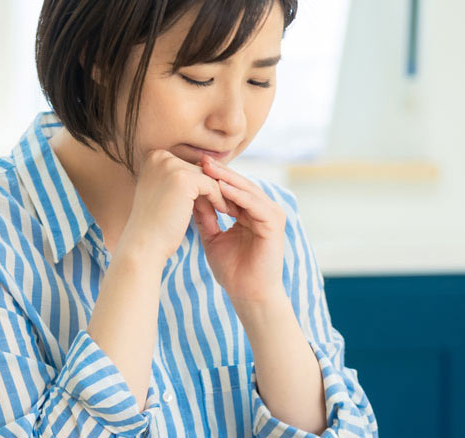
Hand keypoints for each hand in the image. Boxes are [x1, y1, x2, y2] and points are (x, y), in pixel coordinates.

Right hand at [118, 150, 237, 263]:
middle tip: (225, 206)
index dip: (202, 185)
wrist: (144, 243)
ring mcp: (171, 166)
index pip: (188, 167)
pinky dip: (219, 200)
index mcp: (154, 157)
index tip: (213, 199)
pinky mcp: (184, 179)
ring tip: (226, 211)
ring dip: (216, 197)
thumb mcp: (166, 193)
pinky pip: (212, 186)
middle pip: (198, 171)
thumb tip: (210, 169)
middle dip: (210, 191)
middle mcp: (160, 156)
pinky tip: (223, 213)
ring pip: (207, 179)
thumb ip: (181, 179)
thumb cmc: (155, 223)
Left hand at [195, 155, 287, 306]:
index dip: (214, 178)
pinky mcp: (274, 223)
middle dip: (220, 173)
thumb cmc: (232, 271)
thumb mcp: (212, 238)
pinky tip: (222, 188)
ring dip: (229, 180)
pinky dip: (239, 196)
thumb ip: (205, 217)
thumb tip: (190, 195)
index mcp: (250, 214)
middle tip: (201, 159)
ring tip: (209, 169)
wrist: (247, 294)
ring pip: (248, 191)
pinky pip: (255, 204)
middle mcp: (263, 211)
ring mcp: (271, 216)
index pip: (232, 189)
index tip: (193, 167)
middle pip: (241, 185)